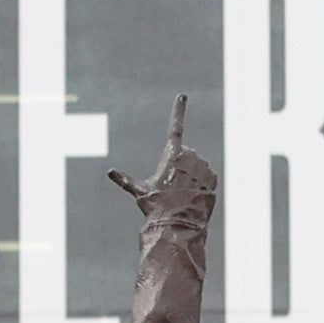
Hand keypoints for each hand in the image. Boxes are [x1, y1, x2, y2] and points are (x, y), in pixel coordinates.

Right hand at [111, 95, 215, 230]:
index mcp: (172, 154)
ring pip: (196, 166)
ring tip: (182, 194)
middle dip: (179, 166)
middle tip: (171, 186)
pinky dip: (201, 184)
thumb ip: (126, 181)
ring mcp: (204, 166)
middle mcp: (190, 156)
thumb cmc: (156, 207)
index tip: (181, 96)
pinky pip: (207, 177)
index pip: (175, 127)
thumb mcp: (140, 193)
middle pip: (185, 155)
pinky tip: (193, 197)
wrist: (177, 226)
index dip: (177, 110)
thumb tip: (110, 172)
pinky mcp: (214, 178)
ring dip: (190, 176)